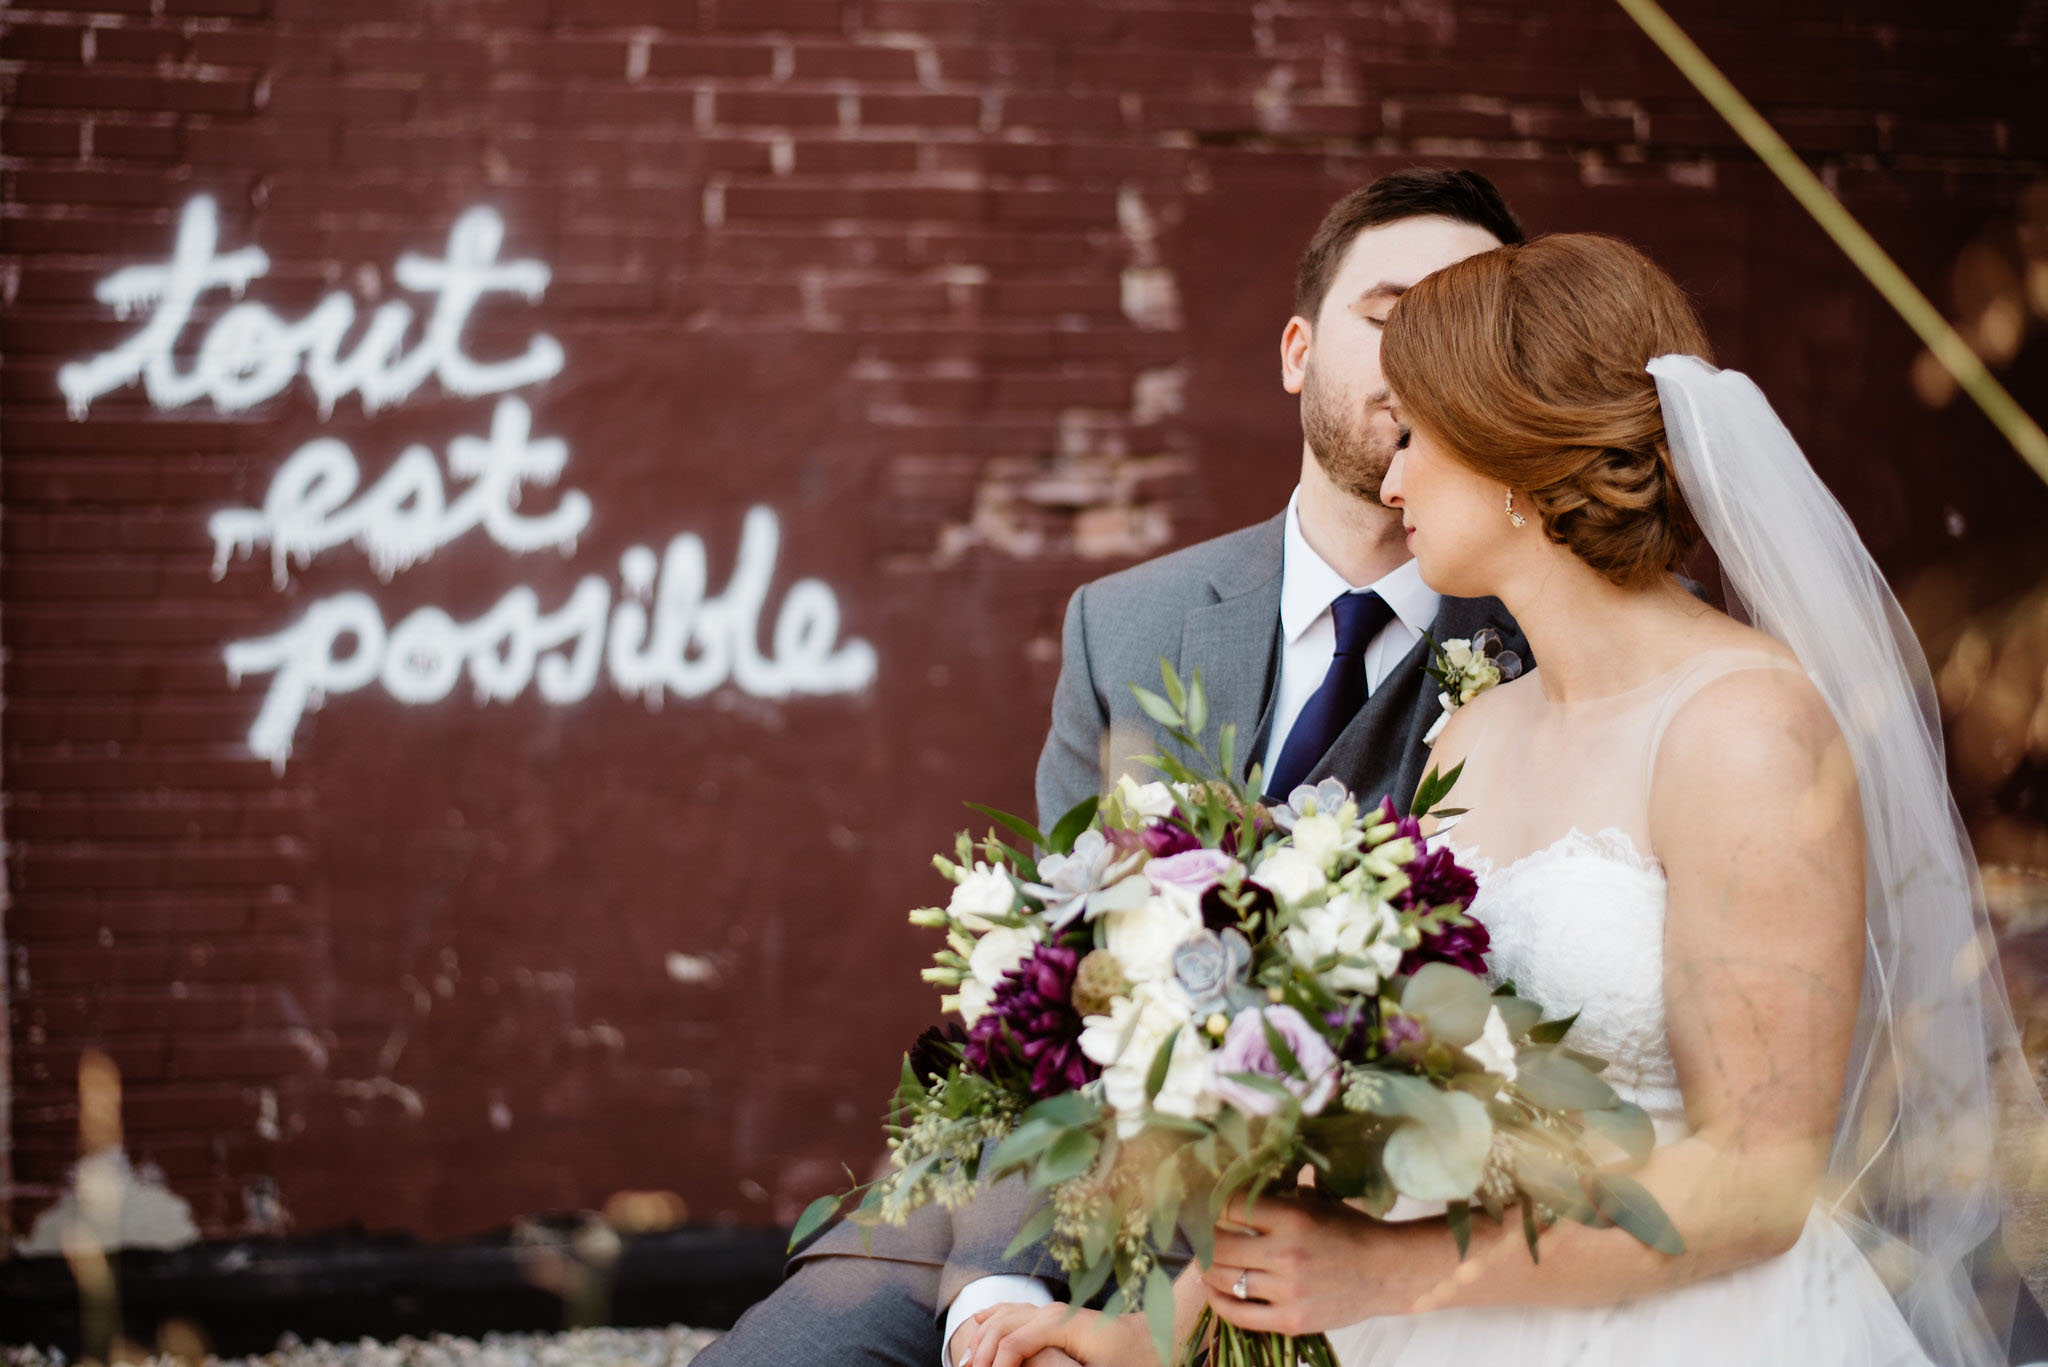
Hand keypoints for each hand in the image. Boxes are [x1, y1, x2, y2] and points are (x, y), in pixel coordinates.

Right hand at [958, 1301, 1157, 1366]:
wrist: (1155, 1337)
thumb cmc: (1134, 1362)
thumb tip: (1027, 1364)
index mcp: (1061, 1323)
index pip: (1013, 1343)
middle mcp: (1052, 1311)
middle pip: (1000, 1327)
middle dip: (980, 1354)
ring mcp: (1051, 1310)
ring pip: (1002, 1316)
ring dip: (980, 1339)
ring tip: (965, 1364)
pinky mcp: (1053, 1315)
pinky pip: (1013, 1311)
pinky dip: (991, 1320)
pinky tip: (976, 1327)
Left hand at [1202, 1191, 1381, 1336]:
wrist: (1388, 1272)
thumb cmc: (1351, 1232)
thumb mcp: (1317, 1203)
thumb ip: (1279, 1196)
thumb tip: (1237, 1187)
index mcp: (1292, 1218)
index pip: (1230, 1206)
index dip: (1212, 1204)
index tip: (1206, 1205)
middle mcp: (1286, 1254)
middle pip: (1219, 1245)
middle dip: (1204, 1238)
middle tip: (1200, 1234)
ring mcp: (1288, 1291)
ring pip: (1223, 1279)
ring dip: (1207, 1268)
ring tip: (1206, 1261)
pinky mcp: (1291, 1321)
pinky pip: (1239, 1315)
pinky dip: (1219, 1302)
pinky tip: (1214, 1290)